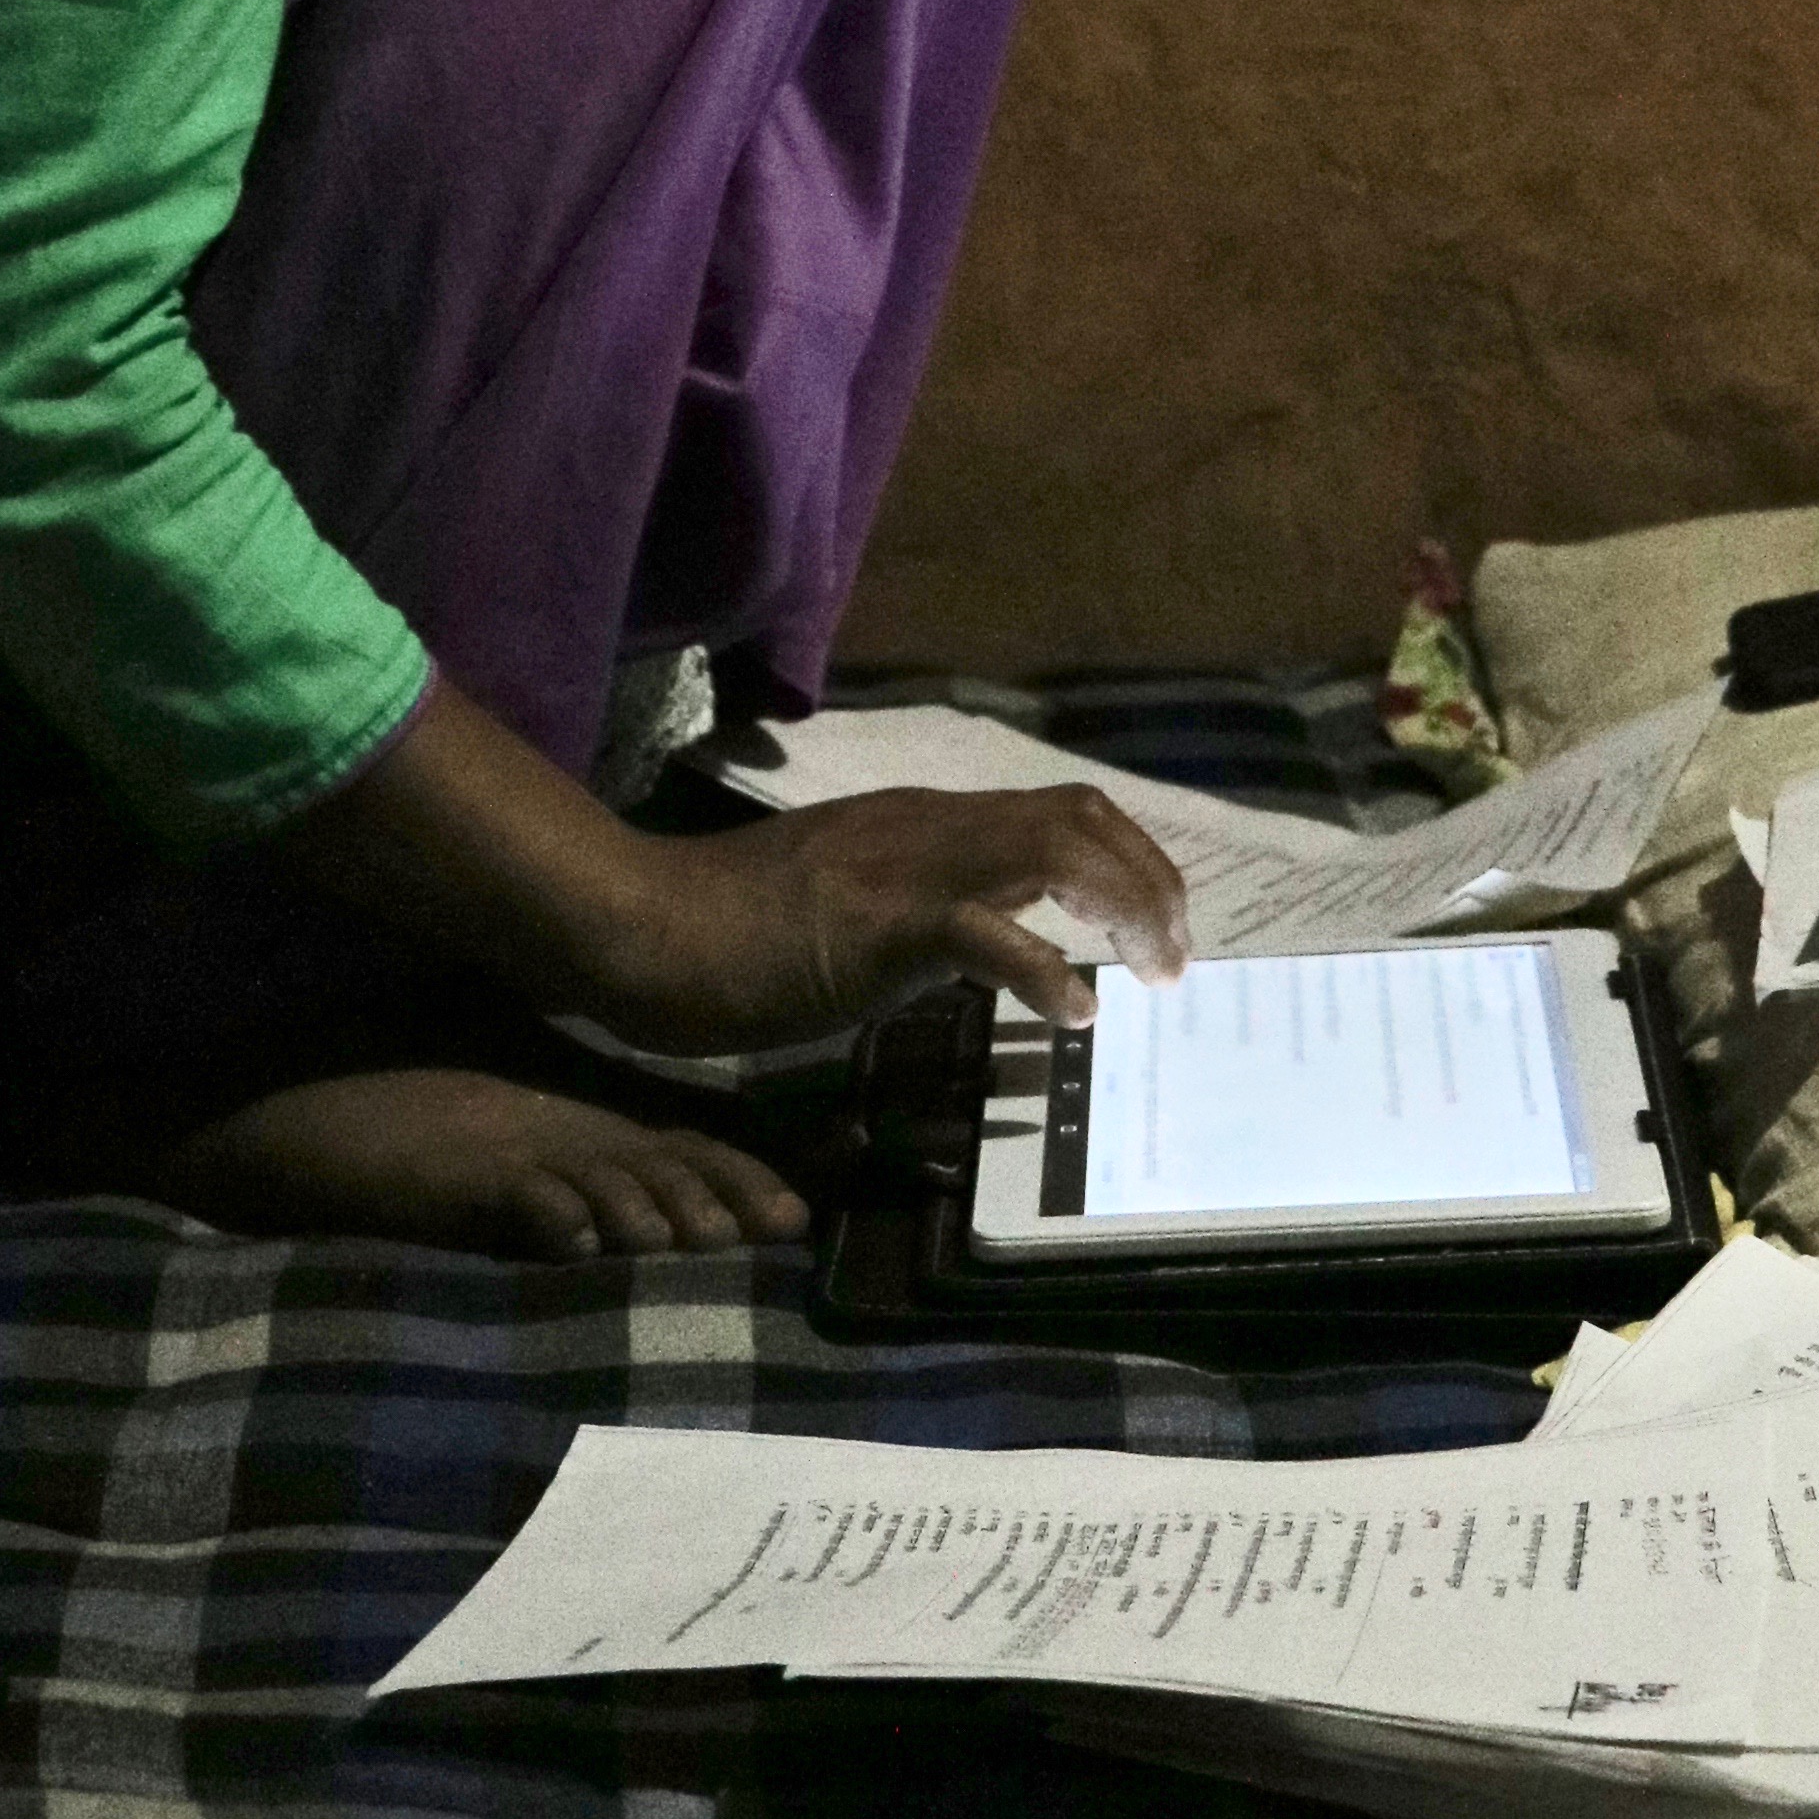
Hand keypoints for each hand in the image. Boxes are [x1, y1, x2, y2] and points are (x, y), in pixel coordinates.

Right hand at [601, 784, 1193, 1055]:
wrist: (643, 926)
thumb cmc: (729, 932)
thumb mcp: (845, 910)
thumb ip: (914, 916)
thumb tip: (978, 949)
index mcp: (920, 823)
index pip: (1053, 807)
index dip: (1126, 856)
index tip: (1157, 923)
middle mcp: (925, 825)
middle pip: (1076, 812)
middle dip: (1148, 876)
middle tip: (1176, 954)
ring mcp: (902, 865)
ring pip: (1048, 847)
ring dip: (1121, 906)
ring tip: (1152, 971)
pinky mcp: (876, 922)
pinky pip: (980, 929)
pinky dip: (1042, 966)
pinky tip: (1072, 1011)